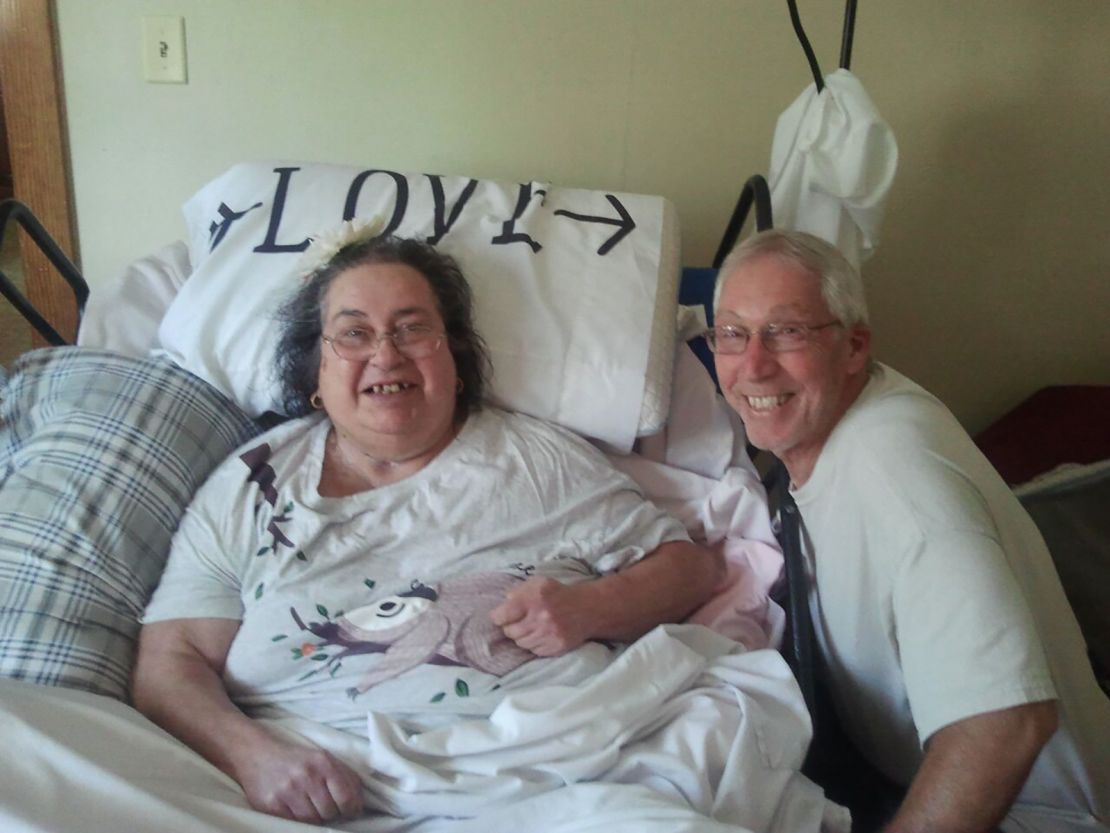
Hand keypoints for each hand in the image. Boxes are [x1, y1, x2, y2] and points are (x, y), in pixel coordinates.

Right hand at [231, 733, 363, 823]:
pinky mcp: (272, 805)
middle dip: (333, 813)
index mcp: (322, 762)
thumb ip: (344, 774)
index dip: (352, 809)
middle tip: (329, 808)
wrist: (256, 754)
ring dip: (317, 818)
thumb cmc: (295, 758)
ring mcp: (288, 792)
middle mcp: (306, 776)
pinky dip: (300, 820)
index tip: (351, 811)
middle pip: (331, 811)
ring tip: (313, 807)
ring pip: (314, 820)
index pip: (346, 797)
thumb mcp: (322, 757)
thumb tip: (359, 798)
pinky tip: (298, 809)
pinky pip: (294, 823)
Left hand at [490, 577, 594, 655]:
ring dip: (522, 636)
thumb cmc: (557, 594)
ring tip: (531, 627)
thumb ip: (517, 591)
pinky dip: (534, 644)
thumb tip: (503, 604)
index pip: (501, 616)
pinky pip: (533, 650)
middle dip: (511, 627)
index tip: (501, 616)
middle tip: (519, 621)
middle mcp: (540, 619)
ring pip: (520, 643)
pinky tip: (541, 634)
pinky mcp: (555, 647)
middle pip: (509, 632)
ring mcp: (548, 635)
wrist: (587, 609)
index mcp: (533, 599)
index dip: (499, 616)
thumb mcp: (537, 583)